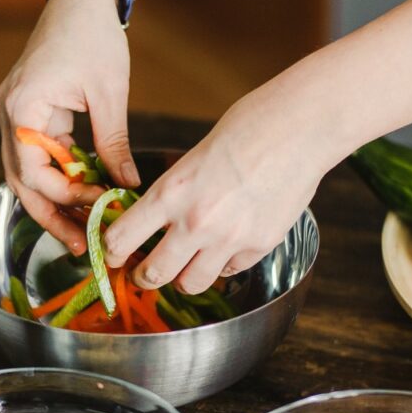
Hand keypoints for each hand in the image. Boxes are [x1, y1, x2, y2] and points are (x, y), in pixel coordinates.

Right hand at [0, 0, 140, 254]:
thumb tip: (126, 186)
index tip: (101, 206)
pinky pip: (36, 157)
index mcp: (22, 109)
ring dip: (54, 202)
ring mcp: (13, 114)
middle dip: (52, 216)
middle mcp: (8, 115)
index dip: (68, 198)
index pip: (35, 174)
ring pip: (26, 174)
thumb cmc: (93, 36)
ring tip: (83, 229)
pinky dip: (57, 179)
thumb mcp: (109, 93)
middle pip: (22, 183)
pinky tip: (82, 196)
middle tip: (83, 244)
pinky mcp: (26, 113)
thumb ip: (113, 143)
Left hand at [103, 87, 326, 293]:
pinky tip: (226, 246)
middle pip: (153, 274)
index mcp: (171, 192)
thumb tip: (157, 221)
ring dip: (183, 278)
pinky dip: (223, 265)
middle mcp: (196, 222)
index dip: (111, 251)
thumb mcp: (193, 157)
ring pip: (190, 285)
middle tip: (143, 271)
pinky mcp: (260, 246)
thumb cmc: (248, 128)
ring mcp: (229, 239)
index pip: (120, 239)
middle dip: (143, 275)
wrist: (300, 128)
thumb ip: (174, 194)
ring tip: (185, 267)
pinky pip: (230, 271)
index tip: (112, 253)